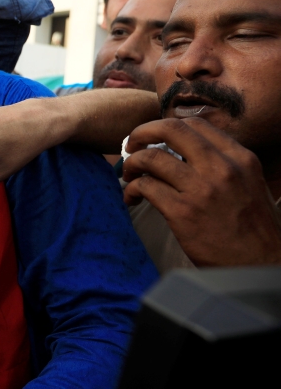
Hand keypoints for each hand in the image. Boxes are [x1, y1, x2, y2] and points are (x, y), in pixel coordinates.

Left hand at [122, 117, 280, 266]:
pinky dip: (131, 189)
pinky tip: (131, 197)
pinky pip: (145, 187)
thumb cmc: (253, 228)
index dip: (165, 127)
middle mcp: (222, 168)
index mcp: (240, 158)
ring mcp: (201, 189)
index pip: (195, 124)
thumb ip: (223, 164)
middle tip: (131, 145)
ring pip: (151, 158)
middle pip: (171, 129)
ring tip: (128, 175)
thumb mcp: (249, 183)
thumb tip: (185, 152)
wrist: (260, 264)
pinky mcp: (183, 212)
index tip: (152, 138)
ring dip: (131, 164)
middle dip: (142, 132)